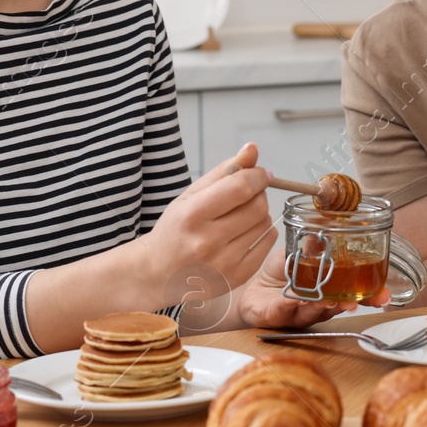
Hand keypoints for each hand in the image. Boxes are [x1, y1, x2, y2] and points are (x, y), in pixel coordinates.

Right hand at [140, 143, 277, 290]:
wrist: (158, 272)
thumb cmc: (176, 229)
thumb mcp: (191, 194)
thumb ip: (224, 170)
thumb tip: (252, 149)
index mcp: (192, 215)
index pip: (240, 188)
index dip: (258, 176)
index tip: (261, 174)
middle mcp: (207, 241)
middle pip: (257, 206)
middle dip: (259, 194)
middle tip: (248, 195)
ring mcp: (223, 263)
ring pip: (265, 224)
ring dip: (260, 213)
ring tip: (241, 215)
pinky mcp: (236, 277)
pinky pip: (267, 245)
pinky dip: (263, 233)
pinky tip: (246, 232)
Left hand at [235, 248, 391, 328]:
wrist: (250, 292)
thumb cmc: (277, 275)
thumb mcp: (295, 254)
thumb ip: (311, 247)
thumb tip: (325, 229)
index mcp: (328, 289)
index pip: (354, 294)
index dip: (370, 296)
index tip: (383, 296)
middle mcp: (318, 305)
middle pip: (339, 307)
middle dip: (350, 304)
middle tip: (353, 301)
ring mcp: (299, 313)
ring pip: (315, 312)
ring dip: (321, 305)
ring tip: (325, 298)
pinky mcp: (278, 317)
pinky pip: (285, 310)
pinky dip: (290, 303)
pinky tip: (294, 298)